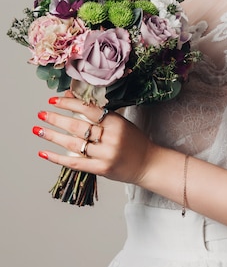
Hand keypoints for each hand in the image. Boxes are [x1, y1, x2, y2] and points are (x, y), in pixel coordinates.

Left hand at [33, 92, 154, 185]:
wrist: (148, 164)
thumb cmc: (133, 141)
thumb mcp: (118, 121)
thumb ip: (96, 111)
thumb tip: (70, 97)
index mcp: (116, 122)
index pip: (88, 109)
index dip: (69, 104)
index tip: (53, 100)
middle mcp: (111, 137)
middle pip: (78, 126)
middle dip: (56, 119)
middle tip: (41, 113)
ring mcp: (106, 154)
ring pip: (73, 144)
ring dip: (53, 136)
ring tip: (38, 130)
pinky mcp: (102, 169)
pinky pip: (75, 163)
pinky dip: (57, 158)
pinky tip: (44, 153)